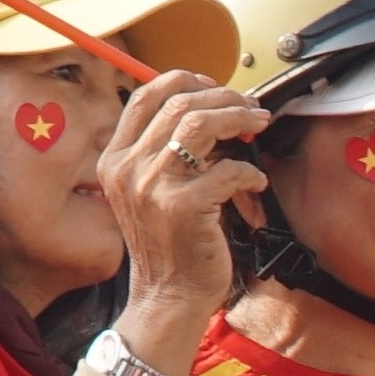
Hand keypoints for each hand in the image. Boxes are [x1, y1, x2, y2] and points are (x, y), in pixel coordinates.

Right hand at [101, 73, 267, 361]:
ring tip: (259, 126)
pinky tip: (255, 183)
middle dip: (224, 97)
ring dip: (239, 119)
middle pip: (178, 102)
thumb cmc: (172, 242)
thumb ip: (169, 151)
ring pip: (200, 123)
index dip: (184, 80)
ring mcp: (151, 187)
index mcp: (116, 159)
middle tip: (253, 108)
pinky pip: (227, 169)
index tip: (216, 86)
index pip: (144, 96)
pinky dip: (250, 172)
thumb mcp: (154, 190)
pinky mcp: (182, 207)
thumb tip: (214, 109)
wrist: (168, 295)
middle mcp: (127, 168)